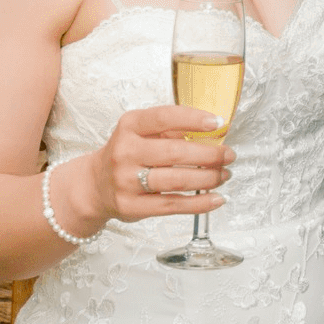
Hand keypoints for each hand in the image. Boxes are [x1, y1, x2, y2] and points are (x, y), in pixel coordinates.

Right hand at [74, 105, 235, 227]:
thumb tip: (213, 132)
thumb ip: (170, 130)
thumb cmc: (127, 154)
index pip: (164, 117)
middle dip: (210, 155)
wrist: (95, 185)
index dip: (194, 119)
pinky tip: (216, 199)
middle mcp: (125, 152)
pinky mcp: (132, 206)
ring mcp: (126, 181)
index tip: (218, 123)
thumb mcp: (140, 132)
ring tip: (224, 175)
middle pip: (175, 152)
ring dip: (208, 178)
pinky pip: (173, 205)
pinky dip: (200, 203)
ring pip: (177, 180)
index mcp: (129, 126)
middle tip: (229, 155)